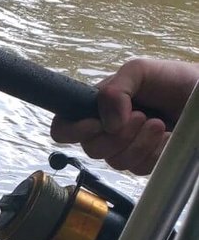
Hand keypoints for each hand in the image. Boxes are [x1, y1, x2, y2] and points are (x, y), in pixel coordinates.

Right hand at [50, 58, 198, 174]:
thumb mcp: (140, 70)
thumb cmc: (175, 80)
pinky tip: (166, 136)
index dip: (72, 131)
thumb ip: (114, 90)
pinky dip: (154, 152)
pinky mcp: (145, 161)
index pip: (64, 127)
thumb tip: (107, 123)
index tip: (95, 125)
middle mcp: (106, 130)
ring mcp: (125, 148)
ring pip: (115, 161)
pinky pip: (138, 169)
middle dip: (117, 135)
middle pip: (90, 148)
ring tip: (158, 123)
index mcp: (97, 108)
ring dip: (139, 143)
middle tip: (141, 116)